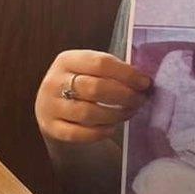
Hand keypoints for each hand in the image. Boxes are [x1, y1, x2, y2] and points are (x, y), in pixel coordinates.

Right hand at [35, 50, 151, 143]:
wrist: (52, 107)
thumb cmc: (82, 83)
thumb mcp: (91, 69)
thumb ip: (113, 70)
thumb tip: (144, 80)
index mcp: (67, 59)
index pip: (100, 63)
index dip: (127, 73)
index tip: (145, 83)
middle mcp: (54, 81)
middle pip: (95, 88)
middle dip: (124, 96)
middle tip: (140, 100)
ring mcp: (49, 105)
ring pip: (87, 113)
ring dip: (115, 114)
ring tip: (130, 112)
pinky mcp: (50, 127)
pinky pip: (77, 134)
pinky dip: (99, 132)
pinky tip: (112, 128)